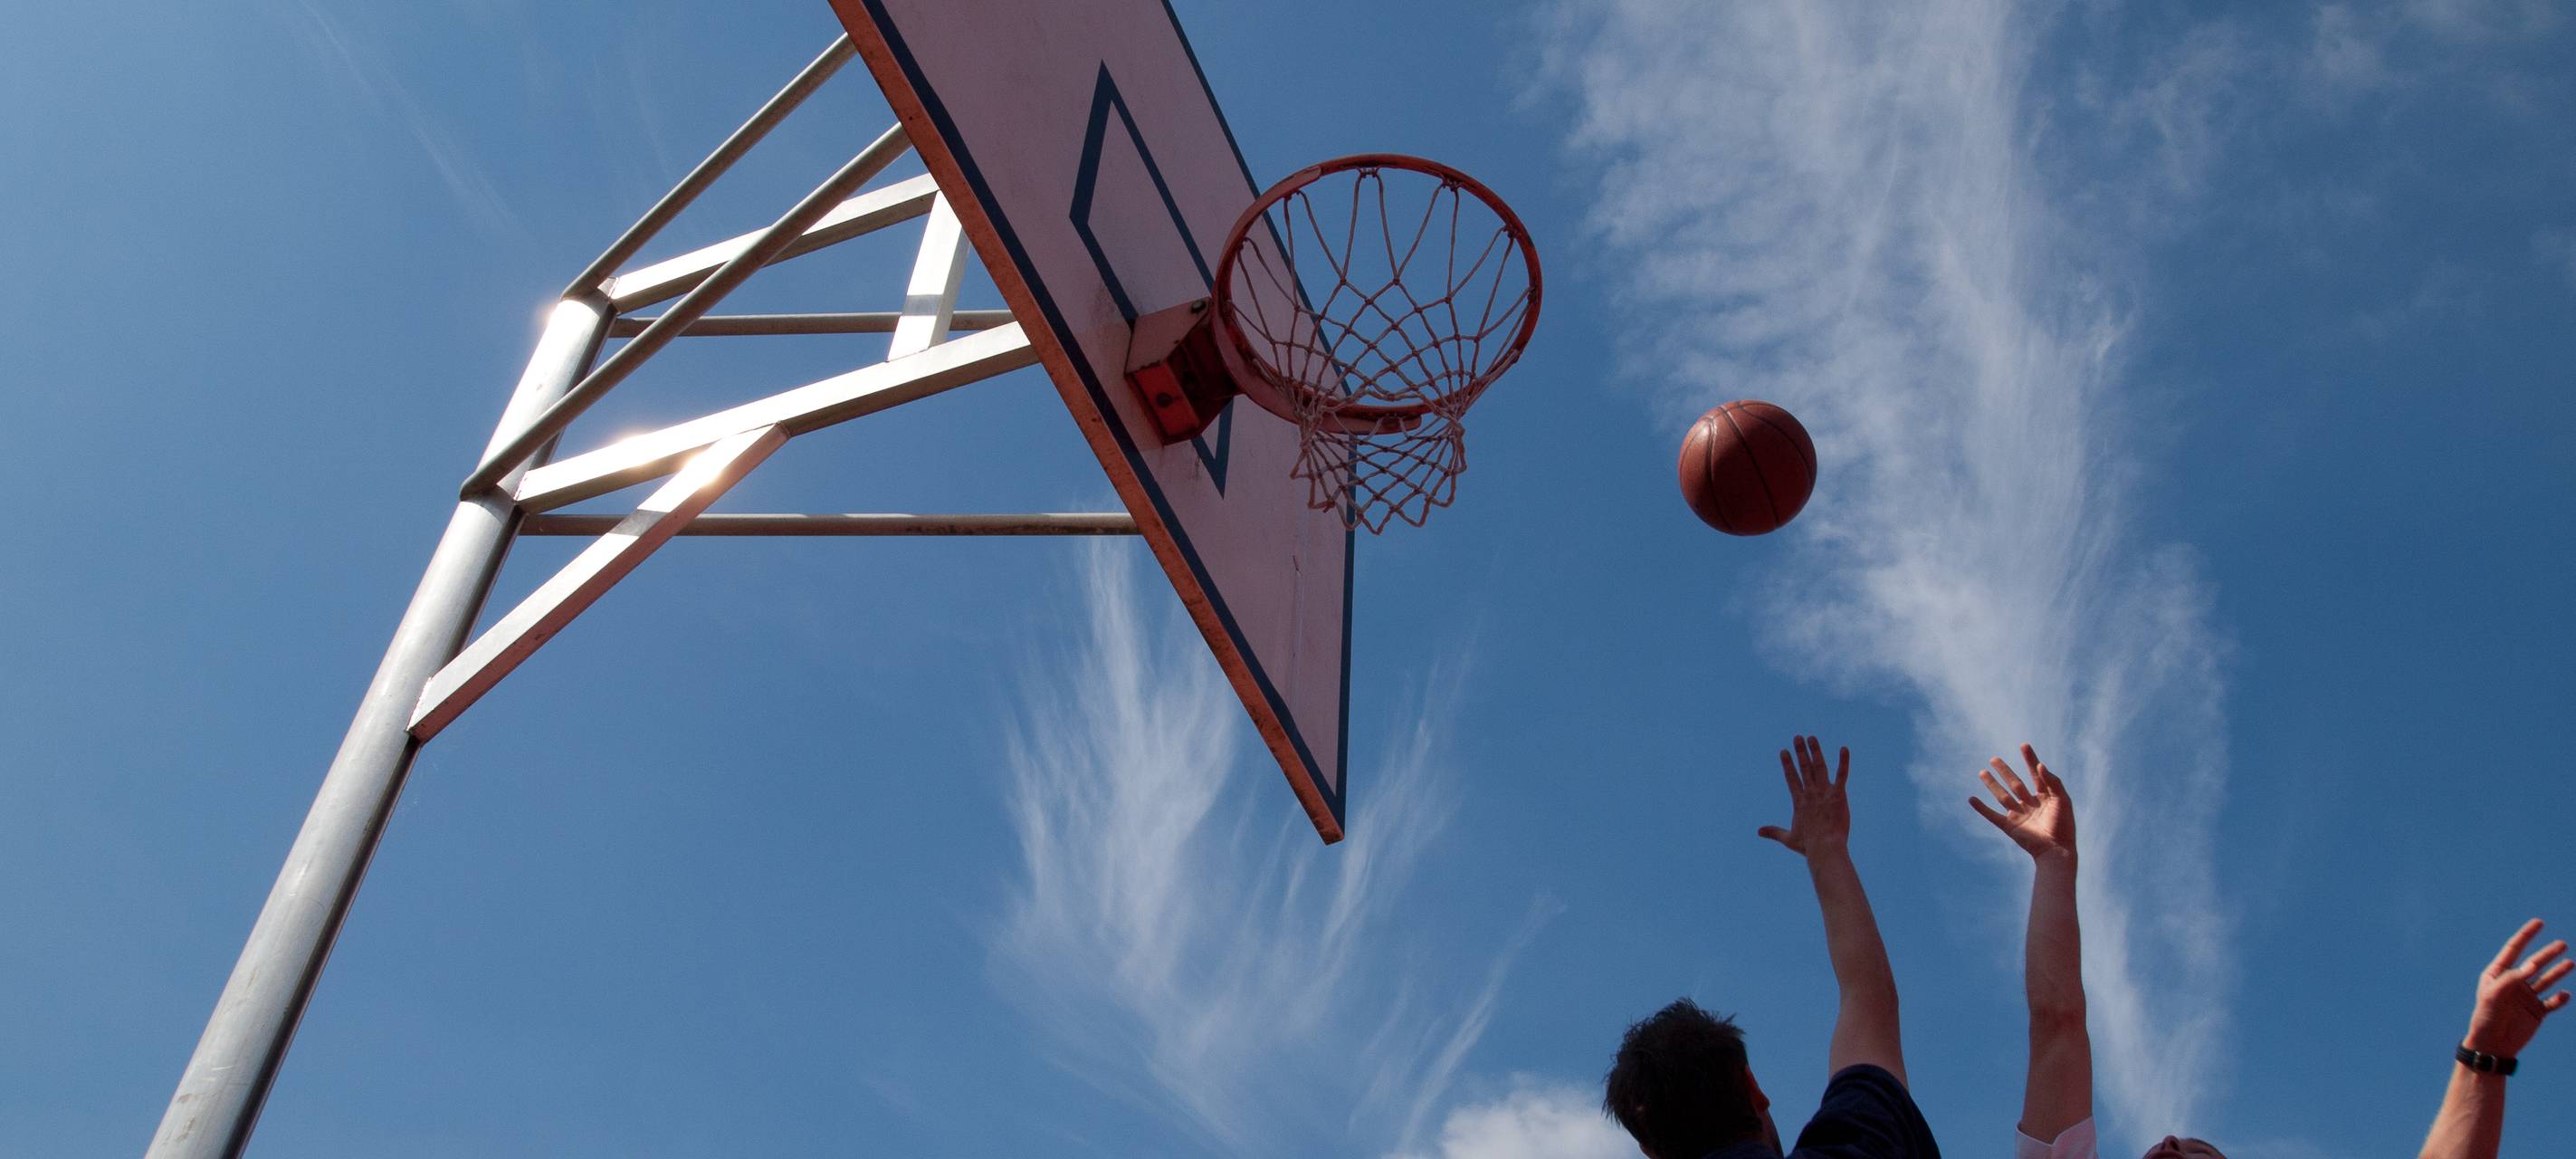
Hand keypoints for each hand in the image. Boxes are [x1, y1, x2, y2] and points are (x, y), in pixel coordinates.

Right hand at [1758, 735, 1849, 855]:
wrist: (1825, 848)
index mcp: (1799, 801)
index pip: (1791, 778)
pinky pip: (1841, 775)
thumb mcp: (1788, 839)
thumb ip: (1774, 832)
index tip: (1784, 751)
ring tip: (1812, 738)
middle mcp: (1810, 793)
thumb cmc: (1808, 845)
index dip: (1787, 764)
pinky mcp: (1838, 795)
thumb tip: (1758, 831)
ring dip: (1815, 751)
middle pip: (1804, 768)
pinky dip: (1843, 762)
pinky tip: (1844, 749)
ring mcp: (1824, 793)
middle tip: (1798, 737)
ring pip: (1819, 767)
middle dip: (1800, 752)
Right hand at [1968, 744, 2075, 862]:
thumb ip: (2052, 782)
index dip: (2030, 759)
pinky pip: (1993, 815)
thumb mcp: (2062, 800)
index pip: (2035, 774)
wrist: (2057, 850)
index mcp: (2045, 796)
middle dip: (2005, 770)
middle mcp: (2030, 804)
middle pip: (2015, 783)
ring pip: (2002, 796)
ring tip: (1982, 772)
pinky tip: (1971, 799)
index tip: (2023, 745)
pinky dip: (1981, 808)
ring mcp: (2019, 815)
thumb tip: (2040, 765)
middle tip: (1994, 758)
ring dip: (1992, 784)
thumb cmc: (2064, 825)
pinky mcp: (2010, 826)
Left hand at [2462, 918, 2570, 1058]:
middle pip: (2535, 963)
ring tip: (2570, 962)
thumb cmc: (2486, 1018)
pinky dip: (2560, 998)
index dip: (2526, 935)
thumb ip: (2511, 979)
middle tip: (2562, 944)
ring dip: (2558, 971)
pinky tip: (2565, 995)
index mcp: (2499, 974)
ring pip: (2546, 979)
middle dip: (2548, 953)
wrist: (2492, 1045)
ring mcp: (2527, 996)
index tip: (2539, 922)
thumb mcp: (2493, 996)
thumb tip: (2531, 965)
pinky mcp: (2537, 1011)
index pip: (2514, 950)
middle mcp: (2514, 982)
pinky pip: (2553, 1002)